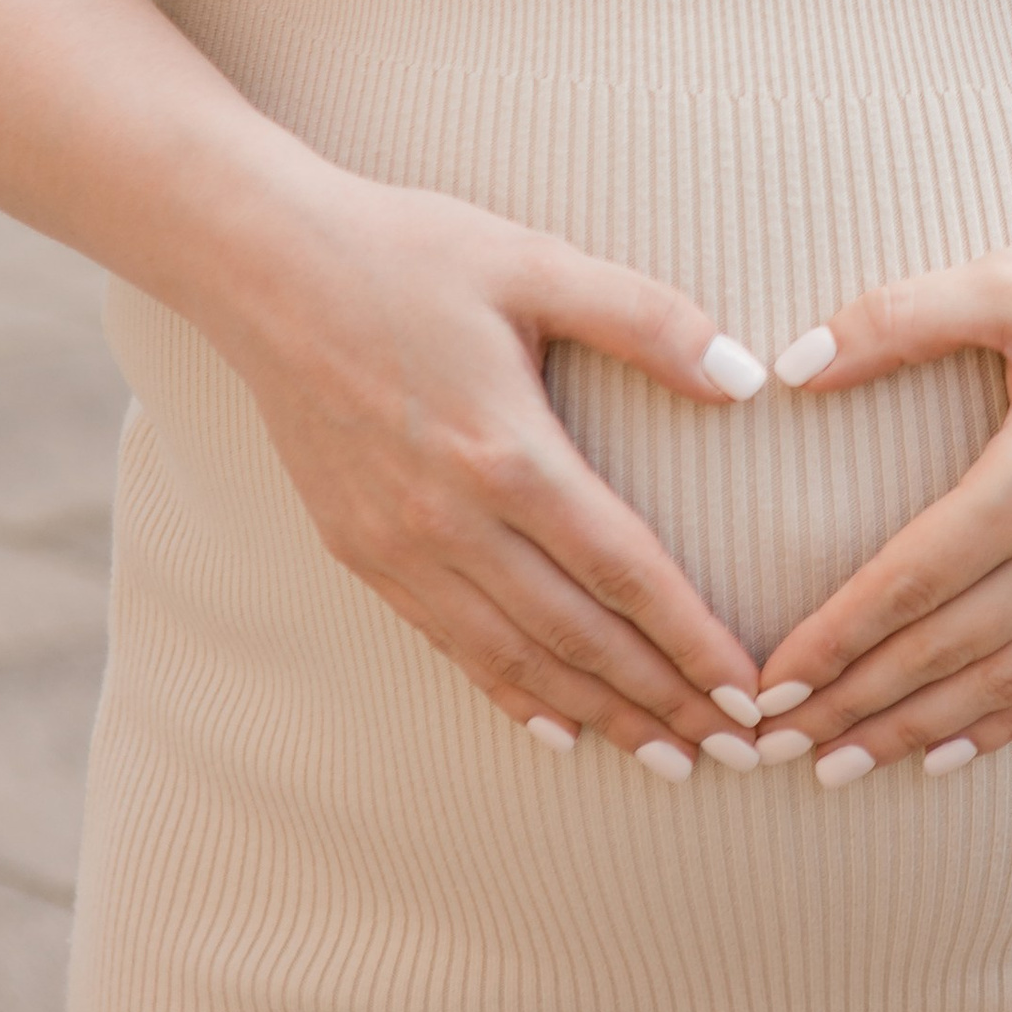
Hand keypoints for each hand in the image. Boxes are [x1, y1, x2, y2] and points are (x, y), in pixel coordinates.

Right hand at [220, 171, 767, 772]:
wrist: (264, 268)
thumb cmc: (409, 253)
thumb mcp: (535, 263)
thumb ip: (646, 319)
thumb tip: (747, 378)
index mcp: (507, 450)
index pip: (622, 569)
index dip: (691, 640)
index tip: (747, 693)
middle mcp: (452, 519)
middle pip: (577, 636)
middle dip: (661, 701)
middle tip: (732, 754)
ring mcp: (398, 545)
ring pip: (515, 657)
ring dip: (596, 714)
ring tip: (661, 757)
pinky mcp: (359, 551)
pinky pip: (449, 643)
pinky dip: (508, 693)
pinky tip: (553, 726)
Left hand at [744, 204, 1011, 779]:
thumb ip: (898, 318)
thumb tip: (790, 364)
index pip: (911, 581)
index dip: (834, 641)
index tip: (767, 684)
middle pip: (947, 649)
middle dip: (855, 704)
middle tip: (771, 746)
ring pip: (1006, 681)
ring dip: (917, 730)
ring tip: (841, 766)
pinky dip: (1005, 723)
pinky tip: (947, 751)